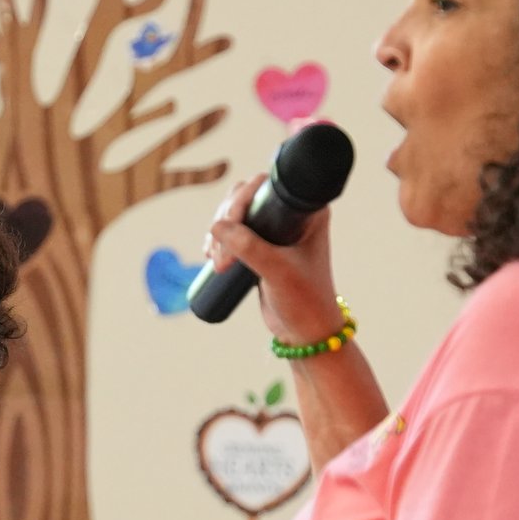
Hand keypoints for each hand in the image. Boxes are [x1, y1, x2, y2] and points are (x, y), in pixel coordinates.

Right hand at [203, 173, 343, 344]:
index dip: (242, 201)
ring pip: (235, 214)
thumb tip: (216, 226)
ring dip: (219, 232)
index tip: (230, 226)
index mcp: (307, 211)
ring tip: (217, 262)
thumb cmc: (304, 300)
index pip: (265, 187)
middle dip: (226, 220)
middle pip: (246, 197)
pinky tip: (211, 254)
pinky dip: (218, 239)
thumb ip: (250, 248)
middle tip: (221, 256)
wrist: (306, 332)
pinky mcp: (261, 246)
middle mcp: (292, 215)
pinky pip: (233, 231)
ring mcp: (275, 230)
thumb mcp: (277, 272)